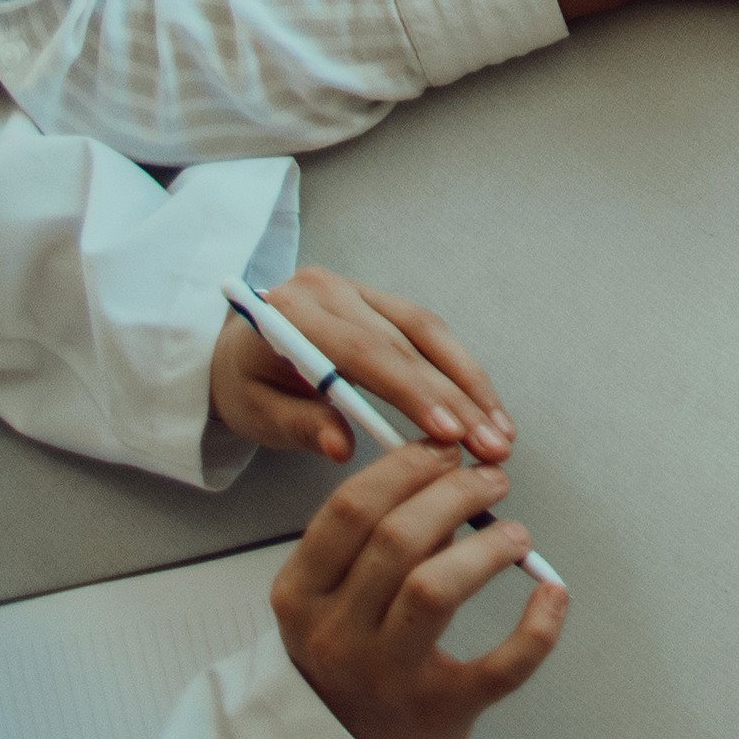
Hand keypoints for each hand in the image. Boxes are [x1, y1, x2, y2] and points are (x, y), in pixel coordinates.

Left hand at [209, 265, 513, 466]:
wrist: (237, 348)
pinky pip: (431, 334)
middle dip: (455, 398)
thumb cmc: (246, 383)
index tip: (448, 433)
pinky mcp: (383, 301)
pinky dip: (462, 373)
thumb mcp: (255, 414)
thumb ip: (299, 426)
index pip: (361, 350)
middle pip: (405, 344)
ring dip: (470, 385)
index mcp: (291, 313)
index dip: (410, 391)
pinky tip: (486, 408)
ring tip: (501, 433)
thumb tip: (342, 448)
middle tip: (492, 446)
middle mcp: (332, 290)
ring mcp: (361, 291)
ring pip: (429, 334)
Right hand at [268, 442, 565, 738]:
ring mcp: (386, 677)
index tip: (446, 452)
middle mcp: (336, 636)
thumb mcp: (333, 600)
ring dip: (488, 545)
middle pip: (398, 538)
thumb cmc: (347, 661)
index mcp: (301, 596)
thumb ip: (376, 541)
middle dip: (457, 493)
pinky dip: (539, 627)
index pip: (350, 509)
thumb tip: (450, 479)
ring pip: (438, 588)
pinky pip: (502, 665)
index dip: (406, 467)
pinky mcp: (442, 712)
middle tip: (493, 481)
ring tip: (515, 533)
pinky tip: (553, 593)